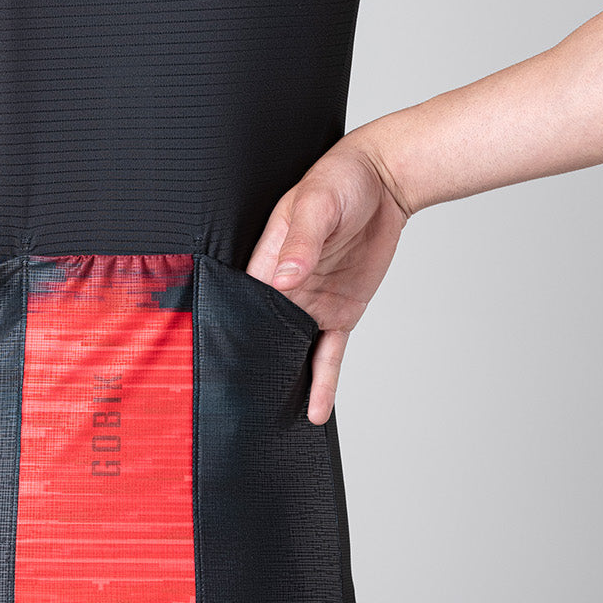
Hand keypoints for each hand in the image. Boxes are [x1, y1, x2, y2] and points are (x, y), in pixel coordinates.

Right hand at [245, 137, 409, 424]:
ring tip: (267, 423)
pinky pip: (328, 354)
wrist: (386, 181)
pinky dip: (322, 381)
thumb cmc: (341, 179)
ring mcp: (310, 304)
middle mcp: (282, 288)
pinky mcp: (340, 313)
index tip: (216, 368)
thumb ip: (302, 242)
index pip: (240, 304)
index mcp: (263, 260)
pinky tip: (314, 411)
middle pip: (260, 335)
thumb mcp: (319, 203)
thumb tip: (286, 279)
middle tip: (234, 411)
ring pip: (292, 352)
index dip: (229, 334)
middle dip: (249, 369)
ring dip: (283, 382)